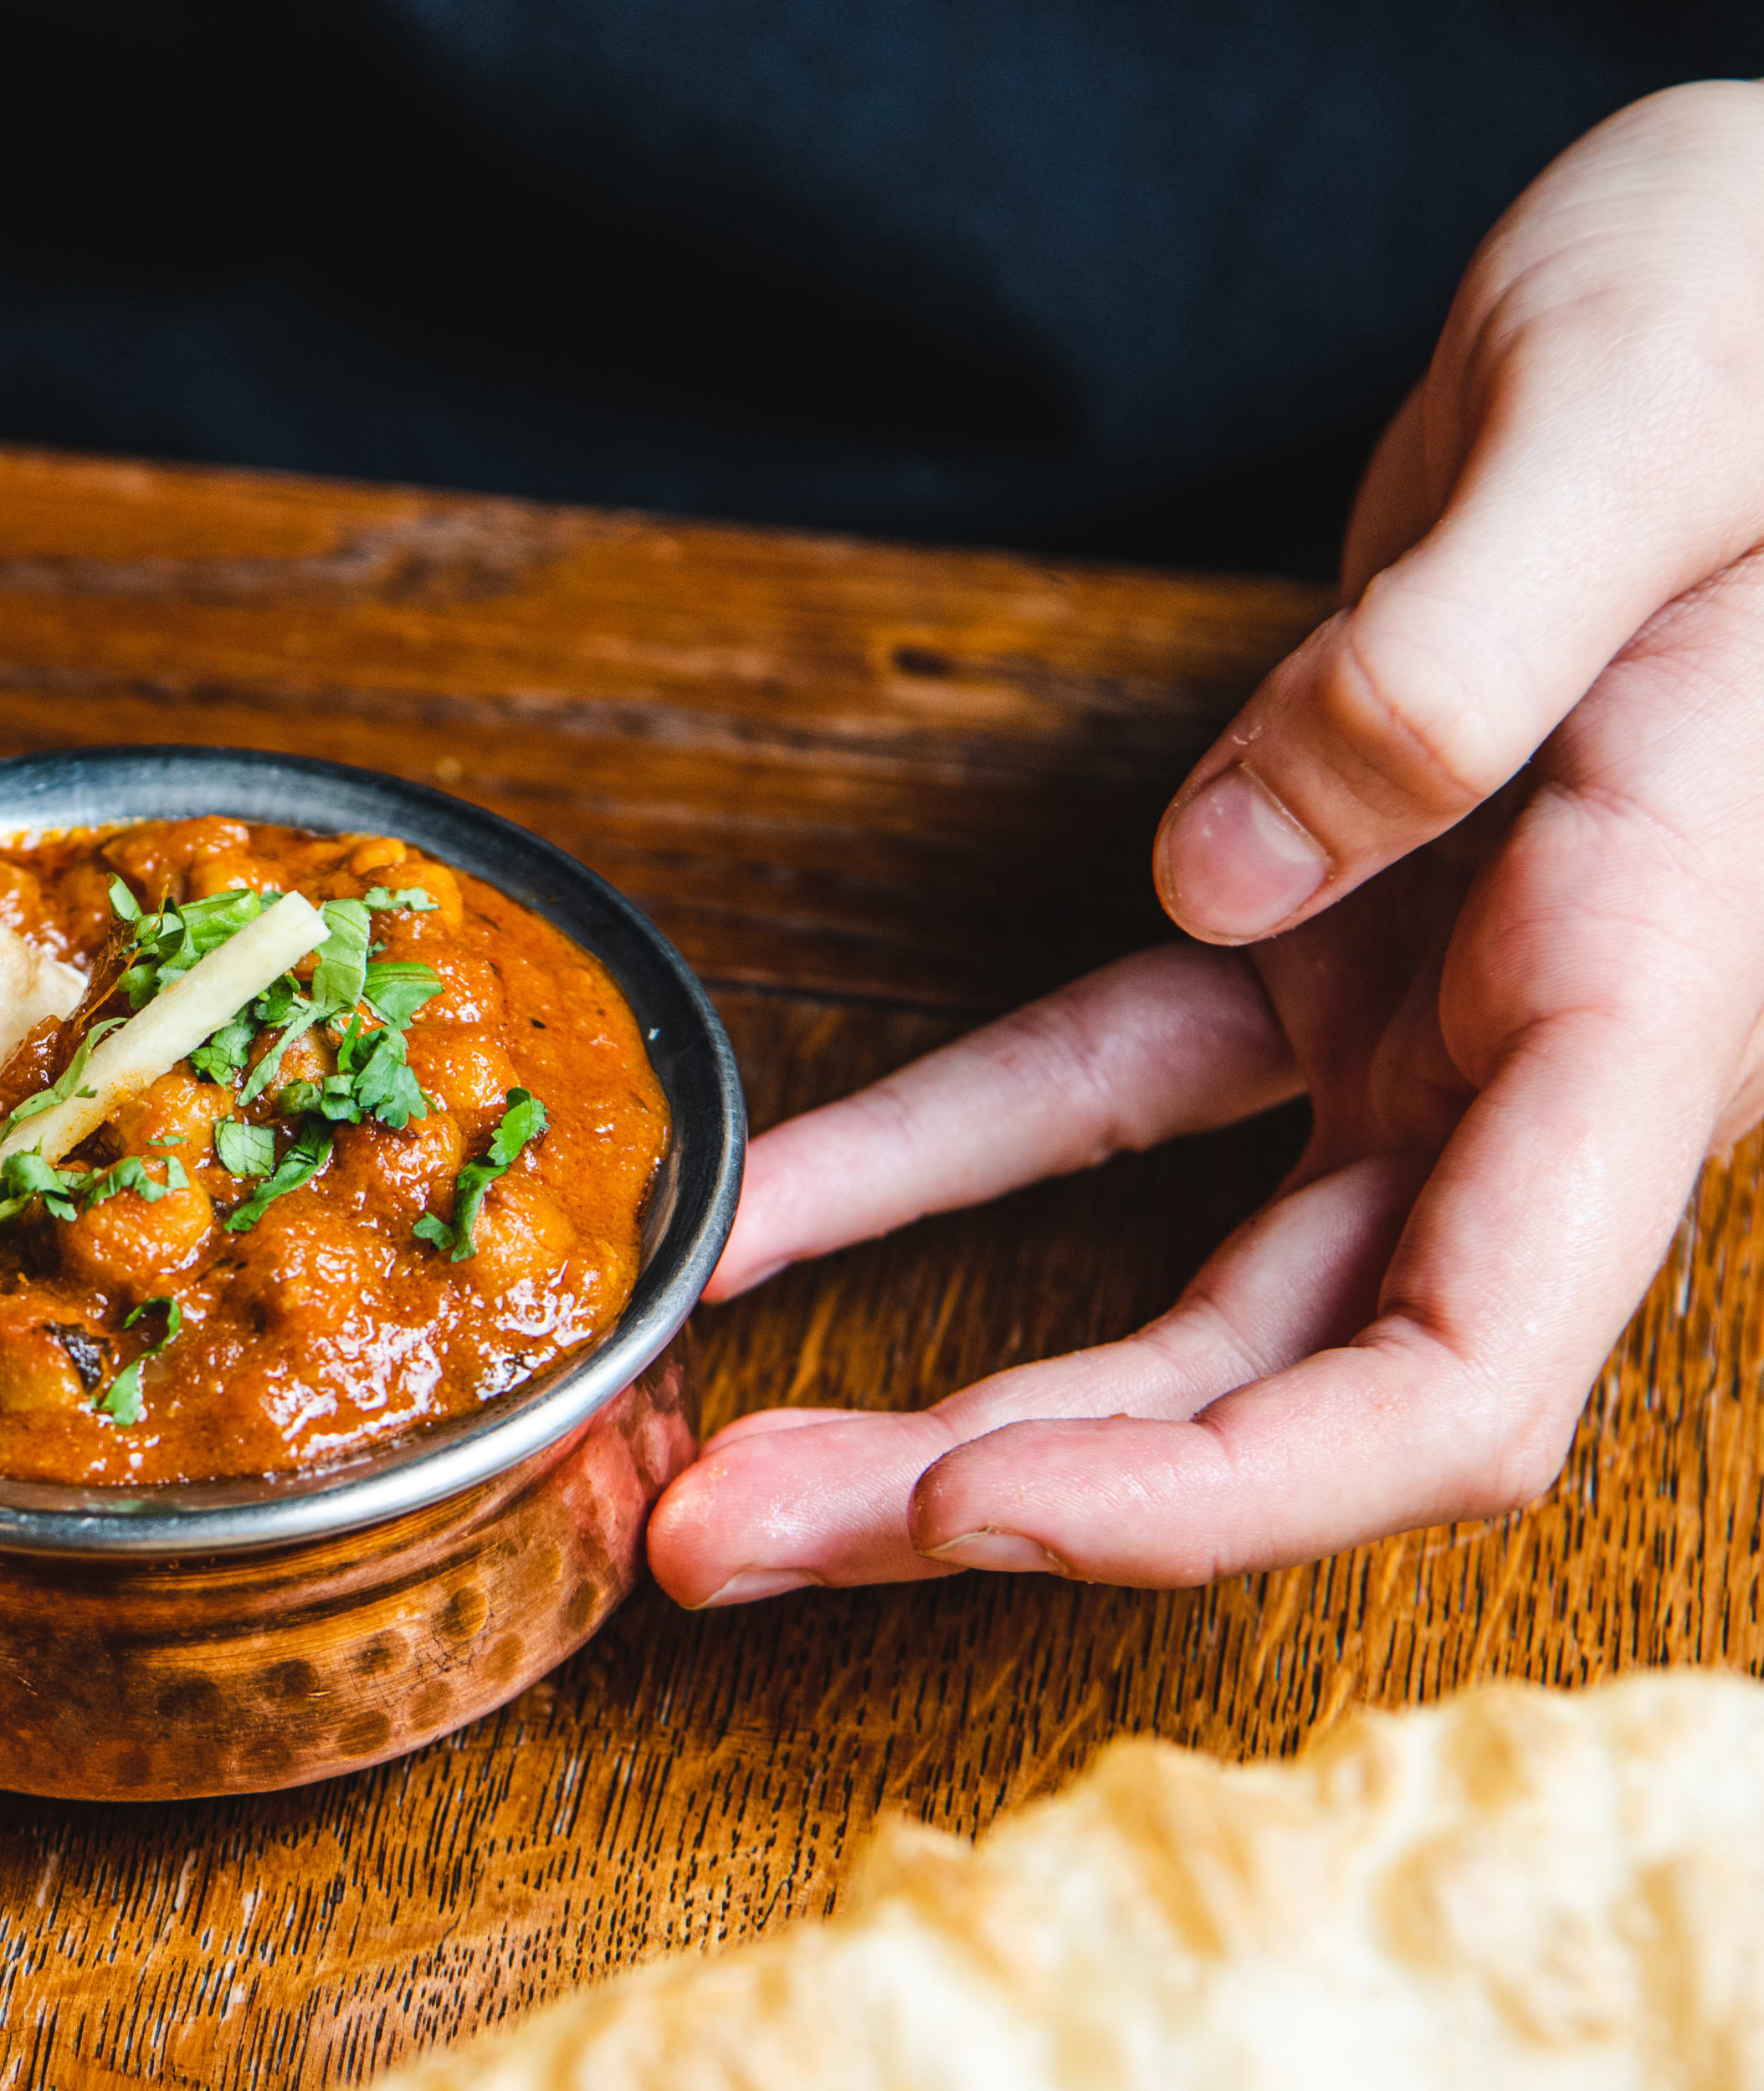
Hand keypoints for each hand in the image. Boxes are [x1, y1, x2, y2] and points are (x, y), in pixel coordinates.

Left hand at [650, 81, 1763, 1603]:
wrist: (1761, 258)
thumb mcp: (1636, 431)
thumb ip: (1450, 662)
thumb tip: (1225, 867)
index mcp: (1653, 995)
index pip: (1455, 1377)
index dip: (1222, 1492)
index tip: (986, 1504)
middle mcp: (1542, 1067)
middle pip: (1269, 1391)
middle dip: (1002, 1490)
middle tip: (728, 1542)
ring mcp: (1429, 1023)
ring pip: (1181, 1295)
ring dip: (954, 1384)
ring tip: (720, 1461)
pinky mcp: (1324, 934)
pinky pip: (1107, 1084)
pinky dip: (935, 1153)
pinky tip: (774, 1210)